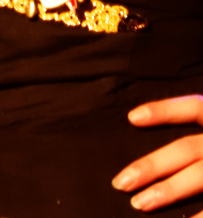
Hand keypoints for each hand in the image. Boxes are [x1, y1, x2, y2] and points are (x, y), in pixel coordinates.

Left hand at [115, 95, 202, 211]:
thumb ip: (196, 129)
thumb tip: (139, 124)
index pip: (196, 108)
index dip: (166, 111)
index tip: (131, 118)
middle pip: (187, 150)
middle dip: (152, 166)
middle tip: (120, 182)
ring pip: (200, 176)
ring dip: (168, 191)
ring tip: (139, 203)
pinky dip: (198, 216)